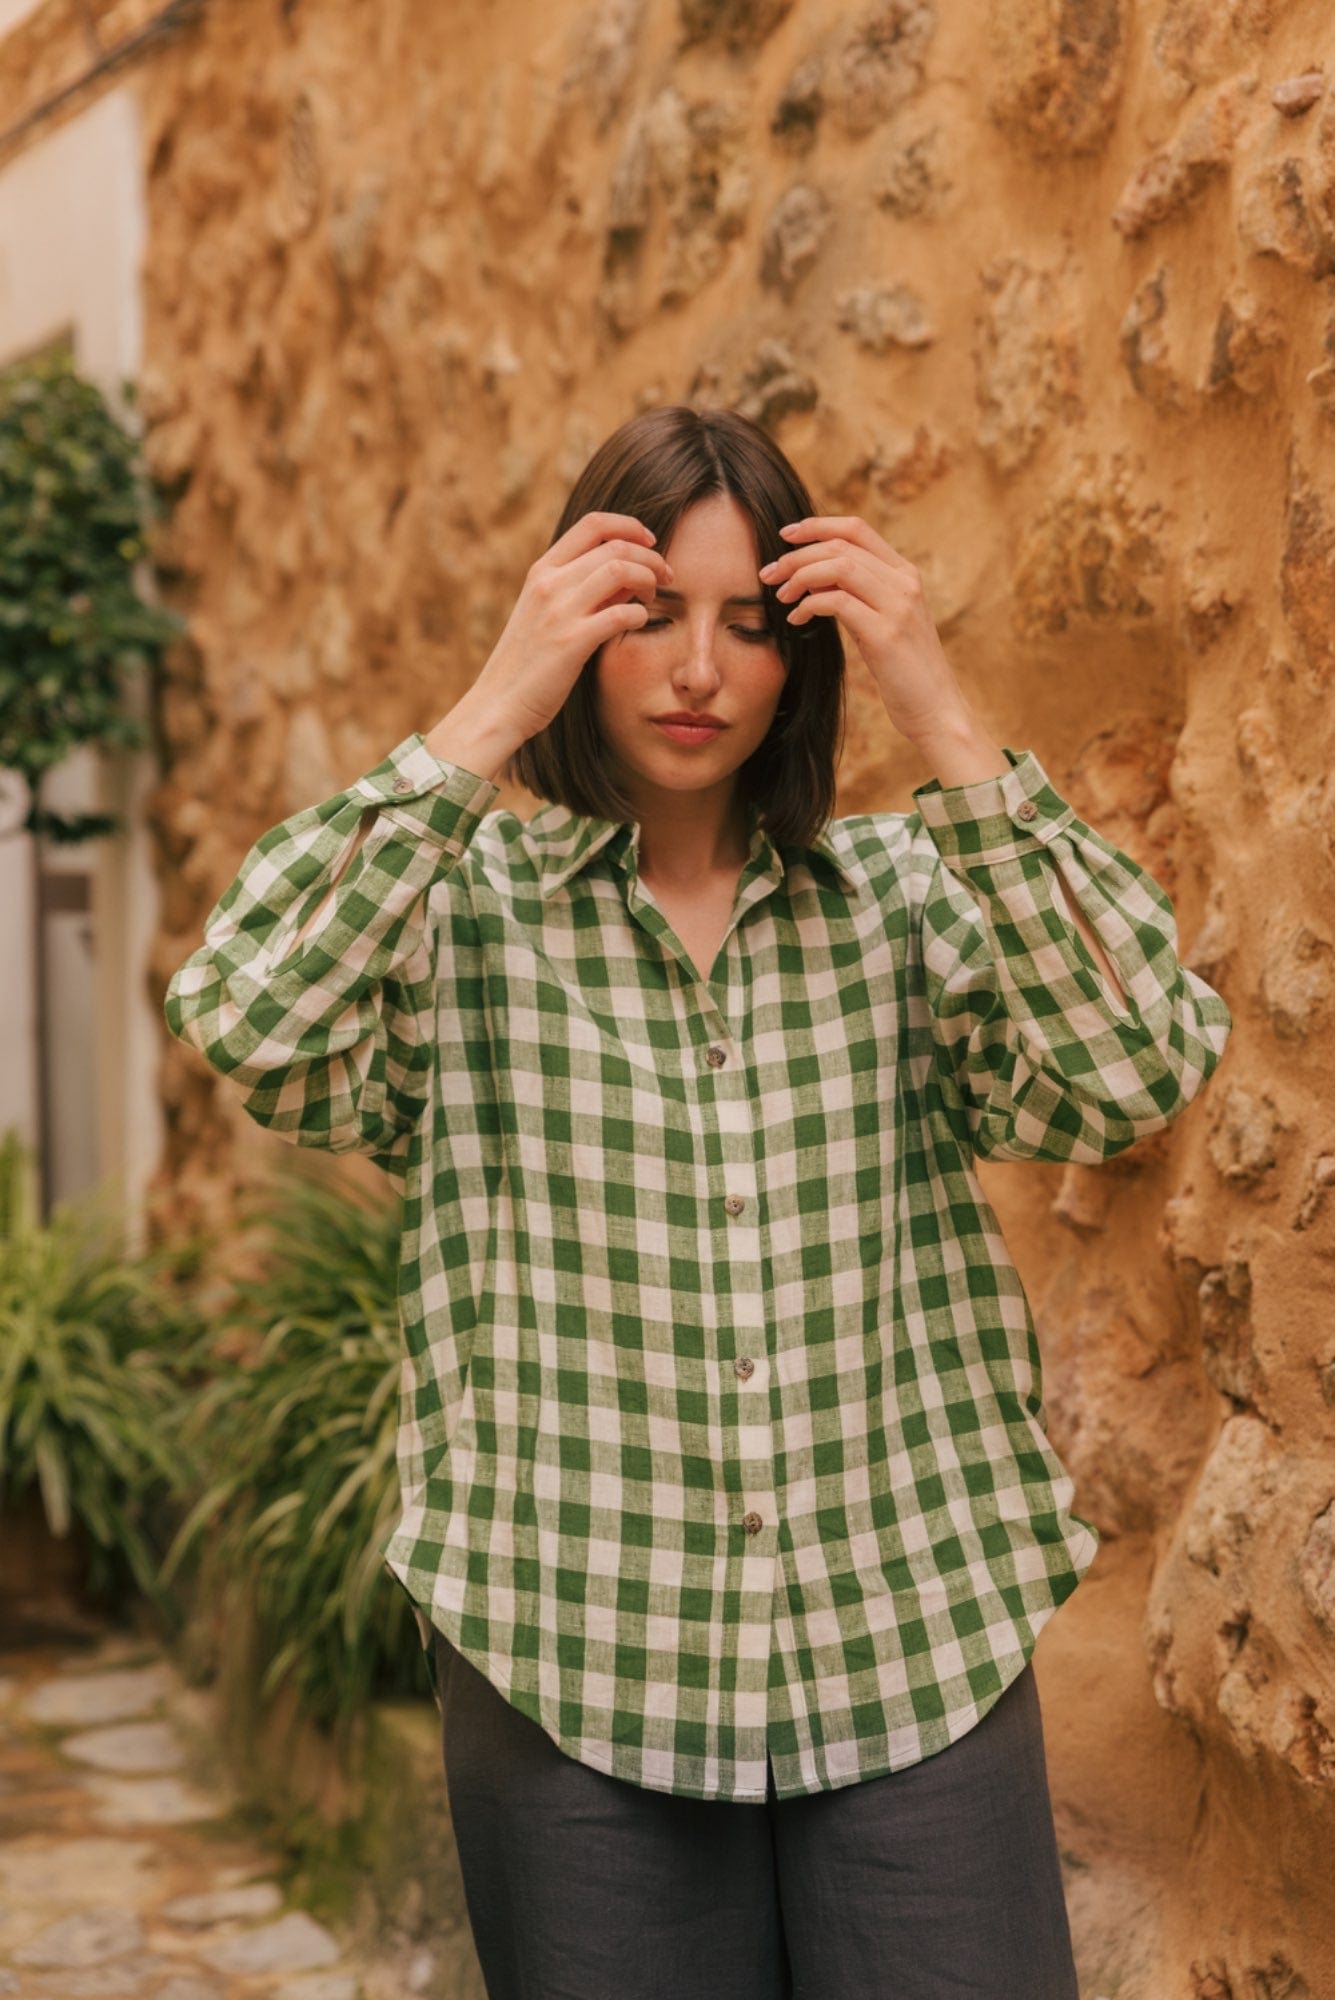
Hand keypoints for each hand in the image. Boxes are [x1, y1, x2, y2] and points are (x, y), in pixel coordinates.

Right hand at [468, 511, 673, 746]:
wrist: (498, 703)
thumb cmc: (528, 663)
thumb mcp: (546, 613)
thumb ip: (583, 590)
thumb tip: (629, 575)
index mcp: (542, 571)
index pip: (593, 524)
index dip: (630, 526)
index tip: (649, 543)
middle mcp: (549, 583)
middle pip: (615, 546)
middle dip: (651, 556)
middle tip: (666, 576)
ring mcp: (559, 611)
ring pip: (620, 570)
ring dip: (649, 579)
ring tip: (654, 596)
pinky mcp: (572, 642)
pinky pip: (621, 613)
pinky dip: (639, 614)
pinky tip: (639, 623)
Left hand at [758, 515, 975, 748]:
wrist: (936, 710)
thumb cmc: (905, 671)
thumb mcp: (883, 622)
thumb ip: (860, 596)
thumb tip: (814, 578)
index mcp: (905, 574)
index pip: (857, 529)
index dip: (817, 525)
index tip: (786, 535)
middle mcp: (904, 583)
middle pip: (841, 545)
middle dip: (797, 554)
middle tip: (769, 574)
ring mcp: (898, 606)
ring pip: (838, 567)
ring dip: (800, 576)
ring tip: (781, 596)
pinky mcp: (885, 634)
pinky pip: (837, 602)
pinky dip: (809, 605)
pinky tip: (797, 620)